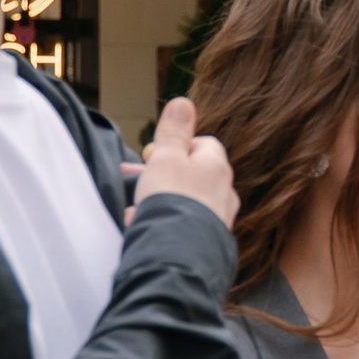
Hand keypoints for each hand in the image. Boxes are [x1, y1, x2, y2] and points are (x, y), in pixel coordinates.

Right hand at [132, 95, 238, 230]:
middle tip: (134, 178)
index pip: (202, 144)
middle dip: (160, 174)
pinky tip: (143, 227)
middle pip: (191, 174)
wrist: (179, 256)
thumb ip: (174, 131)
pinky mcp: (208, 242)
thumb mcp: (166, 157)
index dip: (175, 146)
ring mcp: (218, 219)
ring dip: (159, 199)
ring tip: (134, 206)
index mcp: (217, 167)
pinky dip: (164, 222)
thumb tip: (184, 103)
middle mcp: (224, 193)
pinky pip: (184, 225)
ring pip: (185, 201)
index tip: (152, 155)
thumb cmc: (172, 201)